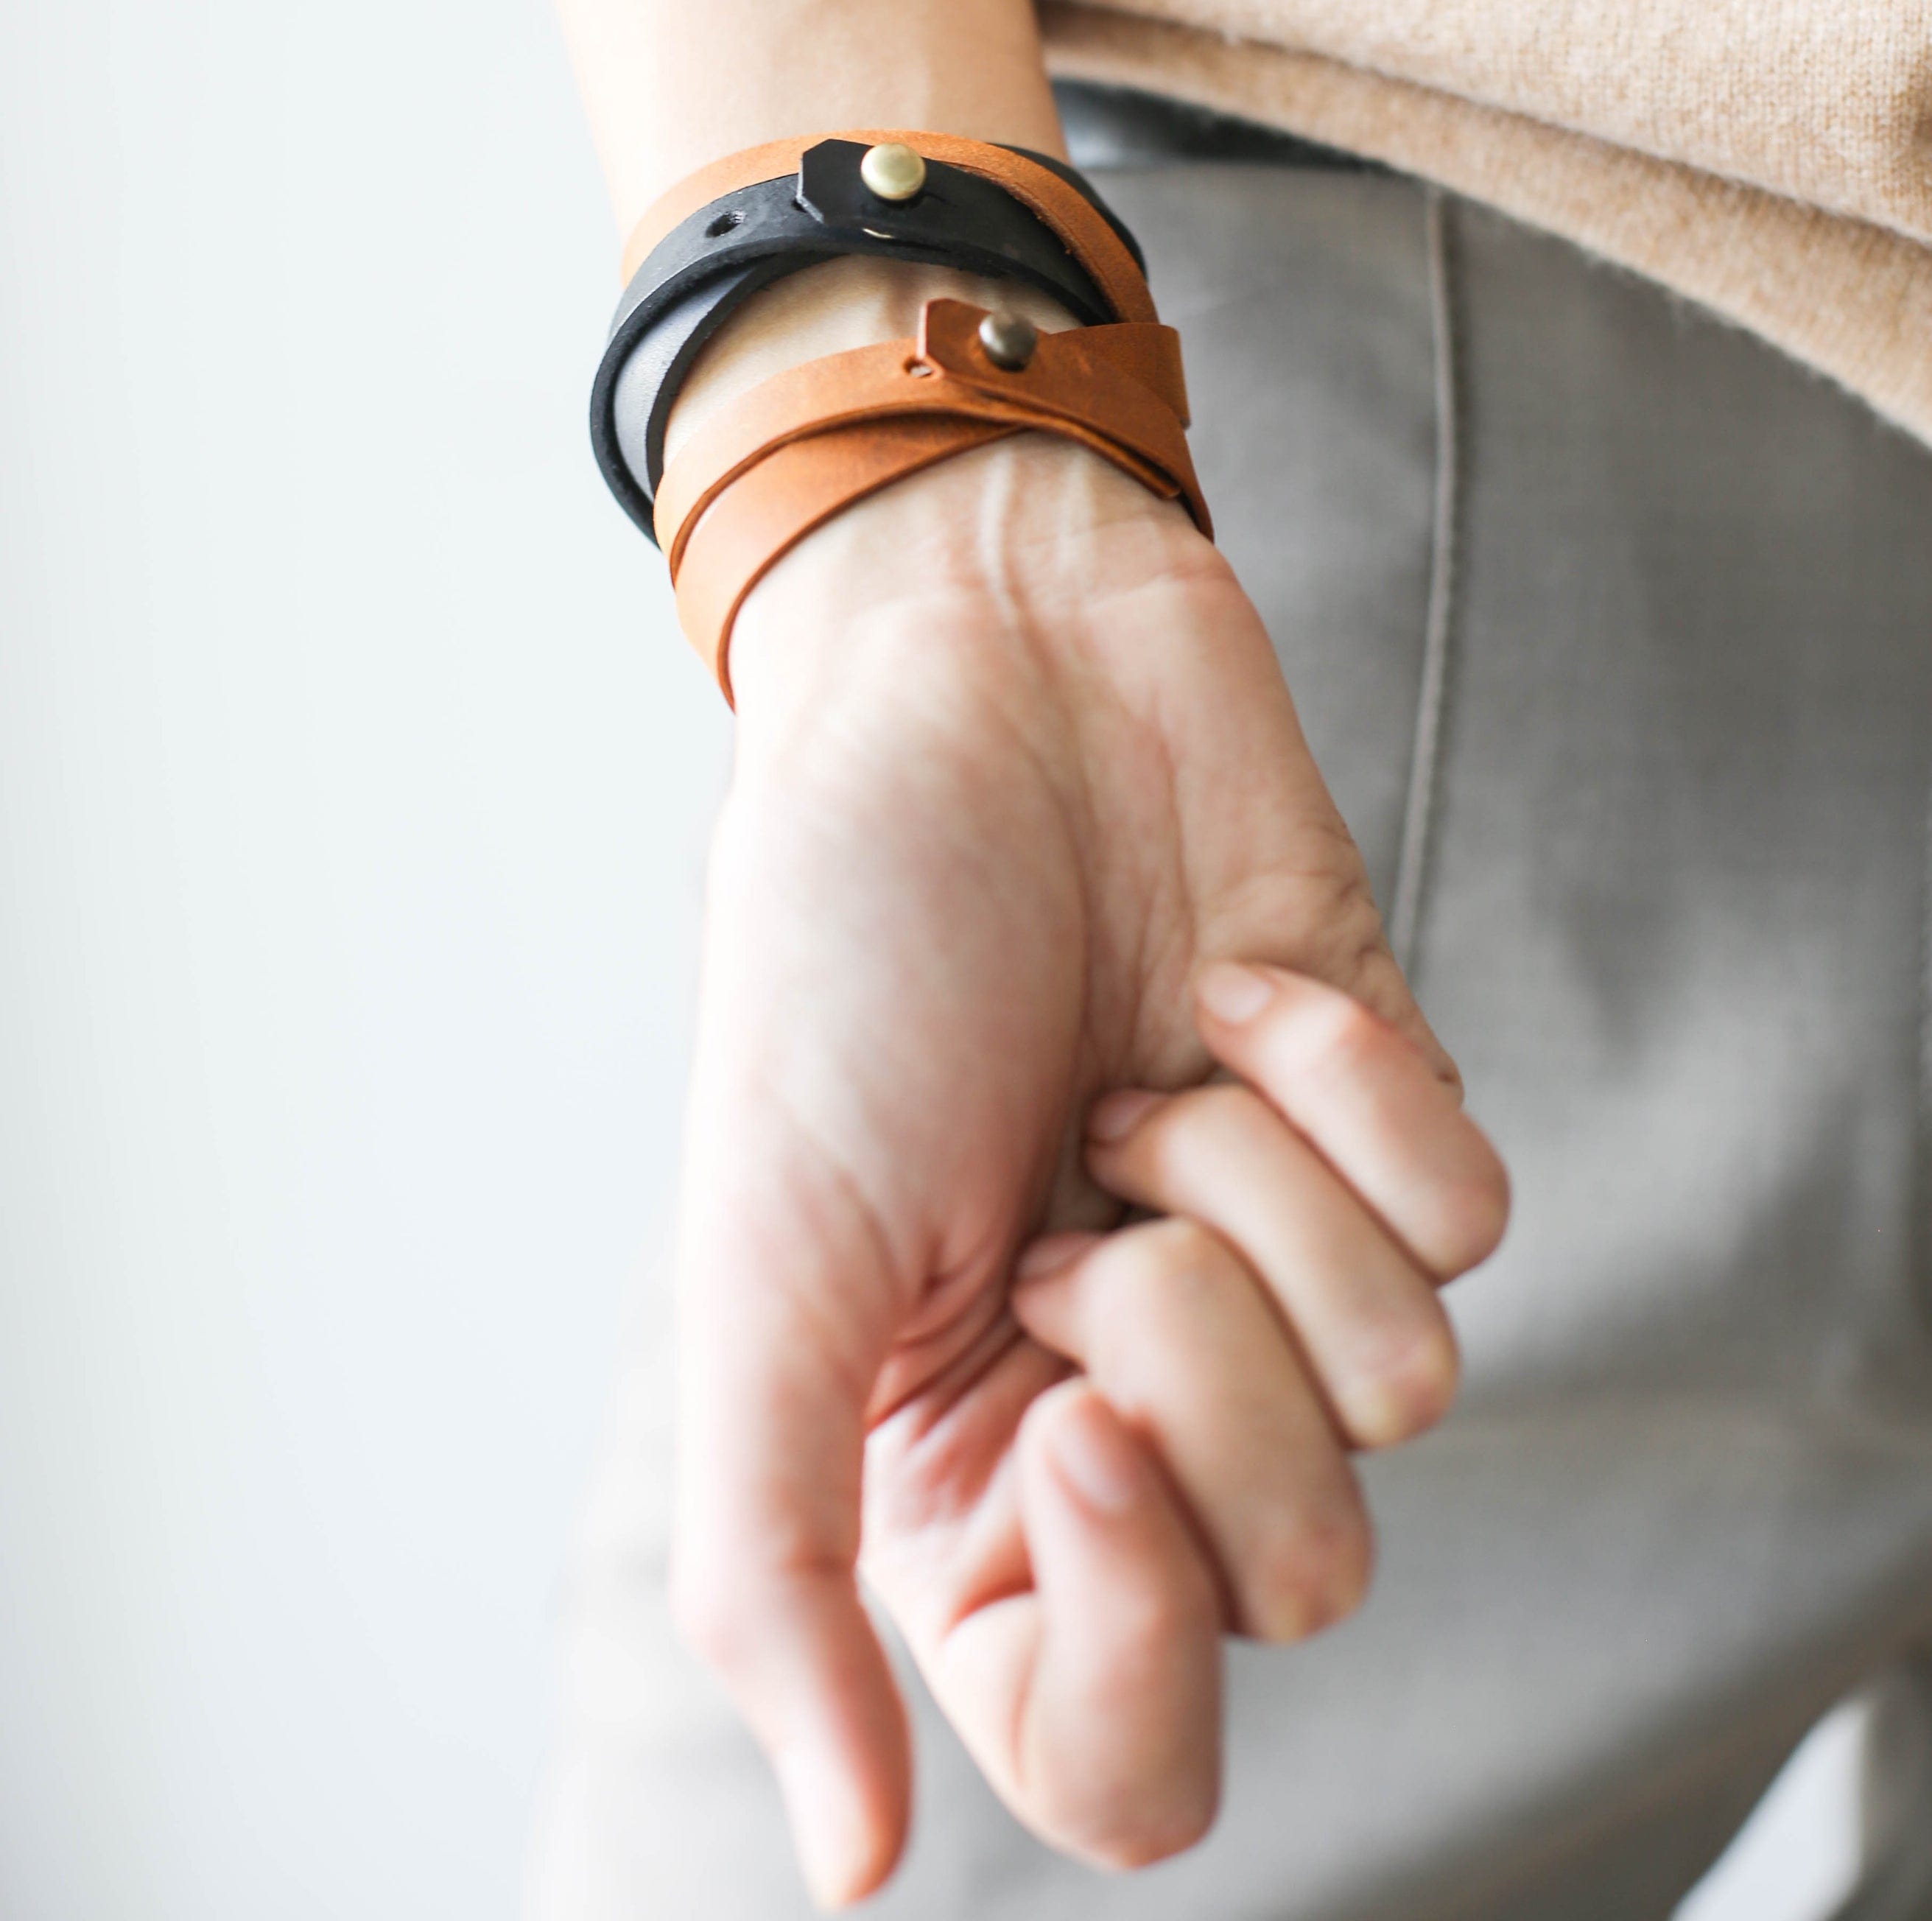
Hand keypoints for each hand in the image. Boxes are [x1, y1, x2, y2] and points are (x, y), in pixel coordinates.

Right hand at [667, 286, 1507, 1902]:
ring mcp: (1272, 1260)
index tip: (1072, 1432)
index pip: (1127, 1752)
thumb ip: (774, 1573)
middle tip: (1076, 1206)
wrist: (974, 673)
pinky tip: (1234, 991)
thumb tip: (840, 1873)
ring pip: (1402, 1394)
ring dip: (1249, 1192)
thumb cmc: (843, 952)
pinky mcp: (1385, 1126)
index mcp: (968, 1471)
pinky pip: (1467, 1218)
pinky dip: (1342, 1082)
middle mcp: (1134, 1396)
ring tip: (1136, 1075)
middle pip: (1296, 1574)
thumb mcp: (760, 1267)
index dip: (1135, 1639)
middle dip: (1193, 1360)